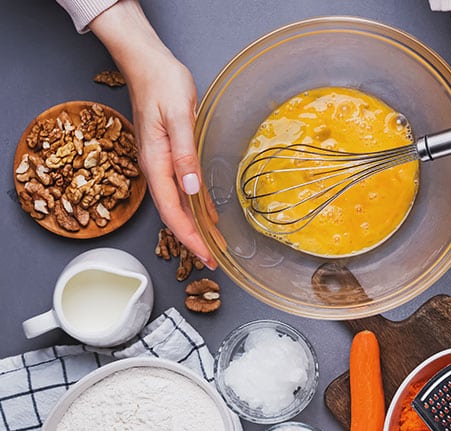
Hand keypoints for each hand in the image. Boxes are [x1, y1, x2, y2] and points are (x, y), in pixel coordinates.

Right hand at [90, 0, 216, 267]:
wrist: (146, 62)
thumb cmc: (162, 82)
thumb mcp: (178, 116)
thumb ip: (184, 154)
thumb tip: (190, 189)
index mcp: (156, 162)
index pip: (173, 211)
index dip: (190, 237)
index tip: (206, 256)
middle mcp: (156, 167)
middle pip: (174, 214)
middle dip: (194, 240)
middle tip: (214, 259)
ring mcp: (161, 162)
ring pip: (179, 204)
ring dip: (196, 226)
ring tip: (215, 244)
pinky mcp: (168, 154)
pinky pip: (182, 189)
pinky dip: (195, 205)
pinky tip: (207, 214)